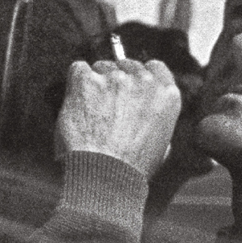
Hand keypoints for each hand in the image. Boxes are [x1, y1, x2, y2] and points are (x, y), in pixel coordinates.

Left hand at [54, 58, 179, 179]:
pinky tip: (76, 105)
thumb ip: (157, 121)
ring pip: (102, 67)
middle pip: (127, 65)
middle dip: (116, 82)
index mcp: (167, 95)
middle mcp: (144, 81)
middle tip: (106, 108)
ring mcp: (115, 78)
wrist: (103, 177)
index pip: (155, 67)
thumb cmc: (131, 169)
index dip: (140, 78)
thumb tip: (146, 114)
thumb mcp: (161, 146)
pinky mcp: (87, 80)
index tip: (130, 90)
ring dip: (96, 84)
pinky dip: (75, 83)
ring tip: (90, 113)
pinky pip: (78, 69)